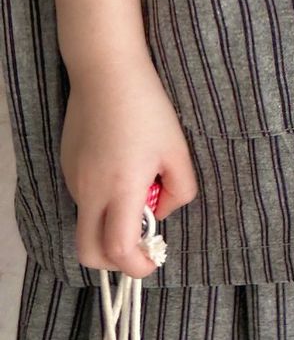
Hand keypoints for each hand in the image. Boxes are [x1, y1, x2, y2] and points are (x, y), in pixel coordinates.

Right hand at [61, 57, 197, 276]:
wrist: (105, 72)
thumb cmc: (147, 109)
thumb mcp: (178, 152)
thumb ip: (179, 192)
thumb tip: (162, 211)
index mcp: (120, 188)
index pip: (116, 249)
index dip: (135, 267)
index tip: (153, 261)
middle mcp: (89, 190)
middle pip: (88, 252)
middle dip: (114, 262)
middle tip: (141, 245)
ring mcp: (73, 179)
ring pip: (88, 223)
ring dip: (113, 223)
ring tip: (140, 186)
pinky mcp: (67, 167)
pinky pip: (85, 200)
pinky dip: (105, 202)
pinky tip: (124, 170)